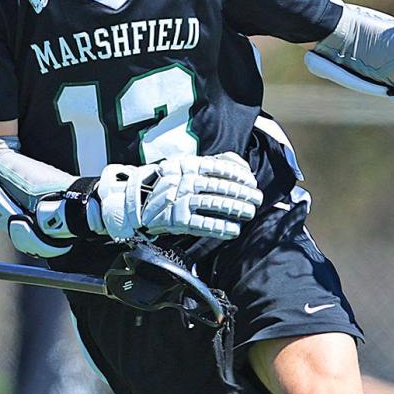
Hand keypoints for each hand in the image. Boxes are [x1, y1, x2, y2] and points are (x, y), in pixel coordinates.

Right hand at [95, 152, 262, 241]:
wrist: (136, 204)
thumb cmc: (168, 184)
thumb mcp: (185, 167)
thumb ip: (211, 163)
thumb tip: (239, 164)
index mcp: (187, 165)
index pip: (217, 166)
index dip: (237, 174)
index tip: (251, 180)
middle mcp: (183, 180)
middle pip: (218, 186)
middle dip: (241, 192)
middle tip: (256, 198)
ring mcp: (178, 200)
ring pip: (213, 203)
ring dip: (235, 208)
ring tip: (249, 212)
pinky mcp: (176, 220)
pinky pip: (202, 223)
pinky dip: (220, 226)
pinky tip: (233, 229)